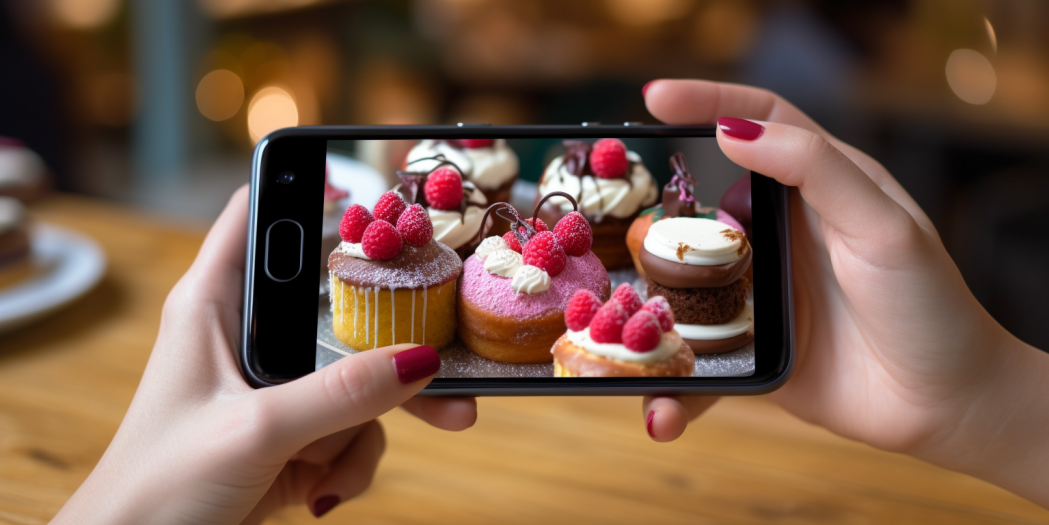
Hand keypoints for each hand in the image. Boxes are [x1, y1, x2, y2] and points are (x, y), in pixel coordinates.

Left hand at [51, 187, 476, 523]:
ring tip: (335, 473)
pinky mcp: (292, 438)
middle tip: (440, 359)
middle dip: (386, 349)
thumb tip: (422, 360)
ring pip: (356, 382)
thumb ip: (344, 394)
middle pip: (334, 310)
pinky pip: (351, 431)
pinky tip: (322, 494)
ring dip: (363, 431)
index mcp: (214, 306)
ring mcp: (274, 392)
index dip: (306, 189)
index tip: (369, 188)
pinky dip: (349, 463)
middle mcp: (247, 339)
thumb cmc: (157, 488)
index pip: (255, 217)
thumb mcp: (257, 430)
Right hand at [638, 80, 1048, 504]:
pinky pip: (696, 359)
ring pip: (684, 281)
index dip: (707, 101)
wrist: (944, 403)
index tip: (653, 99)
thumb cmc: (929, 305)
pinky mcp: (748, 345)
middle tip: (605, 207)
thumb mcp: (882, 226)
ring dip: (646, 302)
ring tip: (609, 311)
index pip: (758, 123)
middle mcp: (780, 231)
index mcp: (818, 185)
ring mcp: (759, 289)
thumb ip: (815, 170)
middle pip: (700, 200)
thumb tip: (736, 132)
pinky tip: (660, 411)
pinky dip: (674, 388)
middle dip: (650, 202)